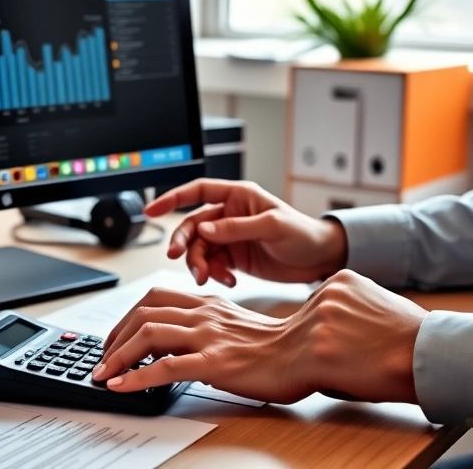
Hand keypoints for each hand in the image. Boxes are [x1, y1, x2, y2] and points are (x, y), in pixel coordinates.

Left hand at [93, 270, 426, 404]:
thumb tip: (191, 340)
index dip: (127, 316)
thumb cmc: (283, 348)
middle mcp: (204, 315)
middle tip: (101, 358)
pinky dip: (135, 377)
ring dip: (116, 356)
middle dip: (113, 335)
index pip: (155, 298)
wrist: (311, 354)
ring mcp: (208, 338)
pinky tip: (122, 387)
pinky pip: (164, 368)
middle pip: (143, 312)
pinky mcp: (214, 363)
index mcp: (210, 305)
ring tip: (102, 374)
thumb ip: (215, 326)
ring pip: (147, 334)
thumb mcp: (242, 328)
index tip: (115, 337)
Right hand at [145, 179, 347, 285]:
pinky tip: (228, 281)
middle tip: (179, 258)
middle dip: (184, 243)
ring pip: (199, 249)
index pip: (197, 192)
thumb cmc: (303, 234)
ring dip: (199, 264)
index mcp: (238, 197)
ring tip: (210, 277)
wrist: (320, 259)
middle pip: (193, 226)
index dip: (172, 199)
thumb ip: (236, 228)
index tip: (151, 210)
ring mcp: (230, 237)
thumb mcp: (273, 226)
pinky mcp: (234, 258)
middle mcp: (229, 215)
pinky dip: (214, 274)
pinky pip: (212, 265)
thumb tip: (204, 229)